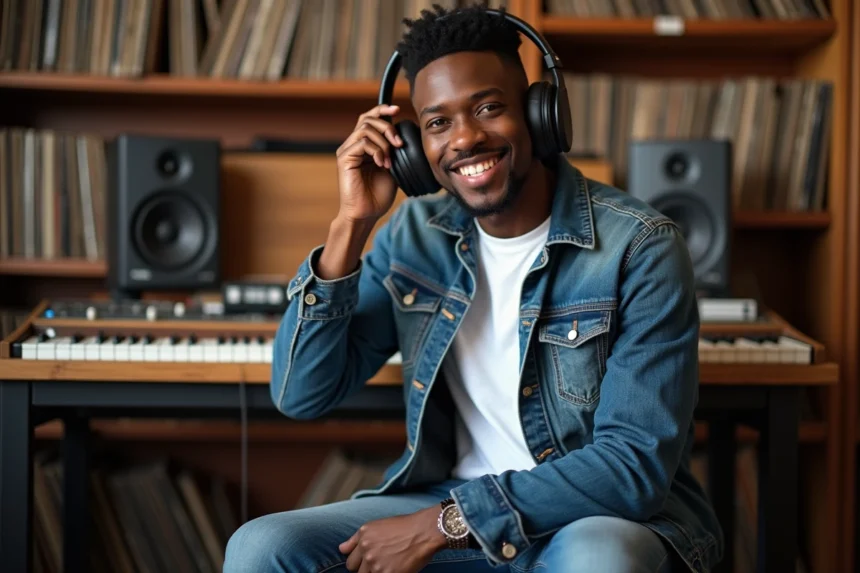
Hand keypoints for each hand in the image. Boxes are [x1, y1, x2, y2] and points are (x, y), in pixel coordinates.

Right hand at [336, 104, 403, 222]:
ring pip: (366, 129)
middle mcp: (353, 145)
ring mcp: (347, 151)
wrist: (366, 213)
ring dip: (384, 142)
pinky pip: (362, 143)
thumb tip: (404, 136)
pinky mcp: (344, 159)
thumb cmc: (378, 195)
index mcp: (363, 145)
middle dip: (388, 127)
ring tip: (390, 160)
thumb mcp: (392, 167)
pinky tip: (382, 164)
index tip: (398, 109)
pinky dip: (377, 151)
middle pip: (368, 119)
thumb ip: (394, 151)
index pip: (369, 118)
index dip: (382, 109)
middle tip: (399, 144)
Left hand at [339, 505, 446, 572]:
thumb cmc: (404, 527)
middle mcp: (367, 550)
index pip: (350, 561)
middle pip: (356, 572)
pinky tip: (395, 569)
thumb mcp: (376, 526)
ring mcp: (377, 564)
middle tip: (380, 564)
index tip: (369, 562)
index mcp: (363, 537)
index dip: (360, 563)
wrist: (425, 531)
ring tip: (389, 565)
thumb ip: (356, 539)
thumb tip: (341, 549)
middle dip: (365, 570)